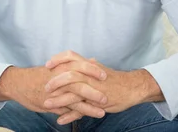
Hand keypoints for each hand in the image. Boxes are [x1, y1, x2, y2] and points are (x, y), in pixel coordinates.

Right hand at [0, 64, 107, 123]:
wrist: (17, 83)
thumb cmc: (37, 75)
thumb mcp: (54, 68)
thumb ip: (72, 65)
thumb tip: (92, 60)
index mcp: (59, 67)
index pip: (78, 65)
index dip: (92, 69)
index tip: (105, 73)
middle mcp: (58, 78)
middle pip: (79, 79)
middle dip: (94, 86)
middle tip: (107, 91)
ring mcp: (55, 91)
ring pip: (76, 95)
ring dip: (91, 102)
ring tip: (104, 107)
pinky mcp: (52, 102)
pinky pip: (69, 108)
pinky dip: (82, 112)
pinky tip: (92, 115)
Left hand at [45, 52, 161, 117]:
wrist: (132, 88)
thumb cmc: (114, 78)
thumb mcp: (99, 69)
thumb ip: (88, 65)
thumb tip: (84, 59)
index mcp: (89, 66)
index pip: (70, 56)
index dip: (58, 59)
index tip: (47, 64)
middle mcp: (90, 76)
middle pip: (69, 75)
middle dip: (55, 81)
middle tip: (45, 87)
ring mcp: (94, 90)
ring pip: (74, 94)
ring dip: (58, 100)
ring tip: (46, 105)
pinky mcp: (97, 103)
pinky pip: (81, 111)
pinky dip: (70, 116)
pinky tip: (60, 120)